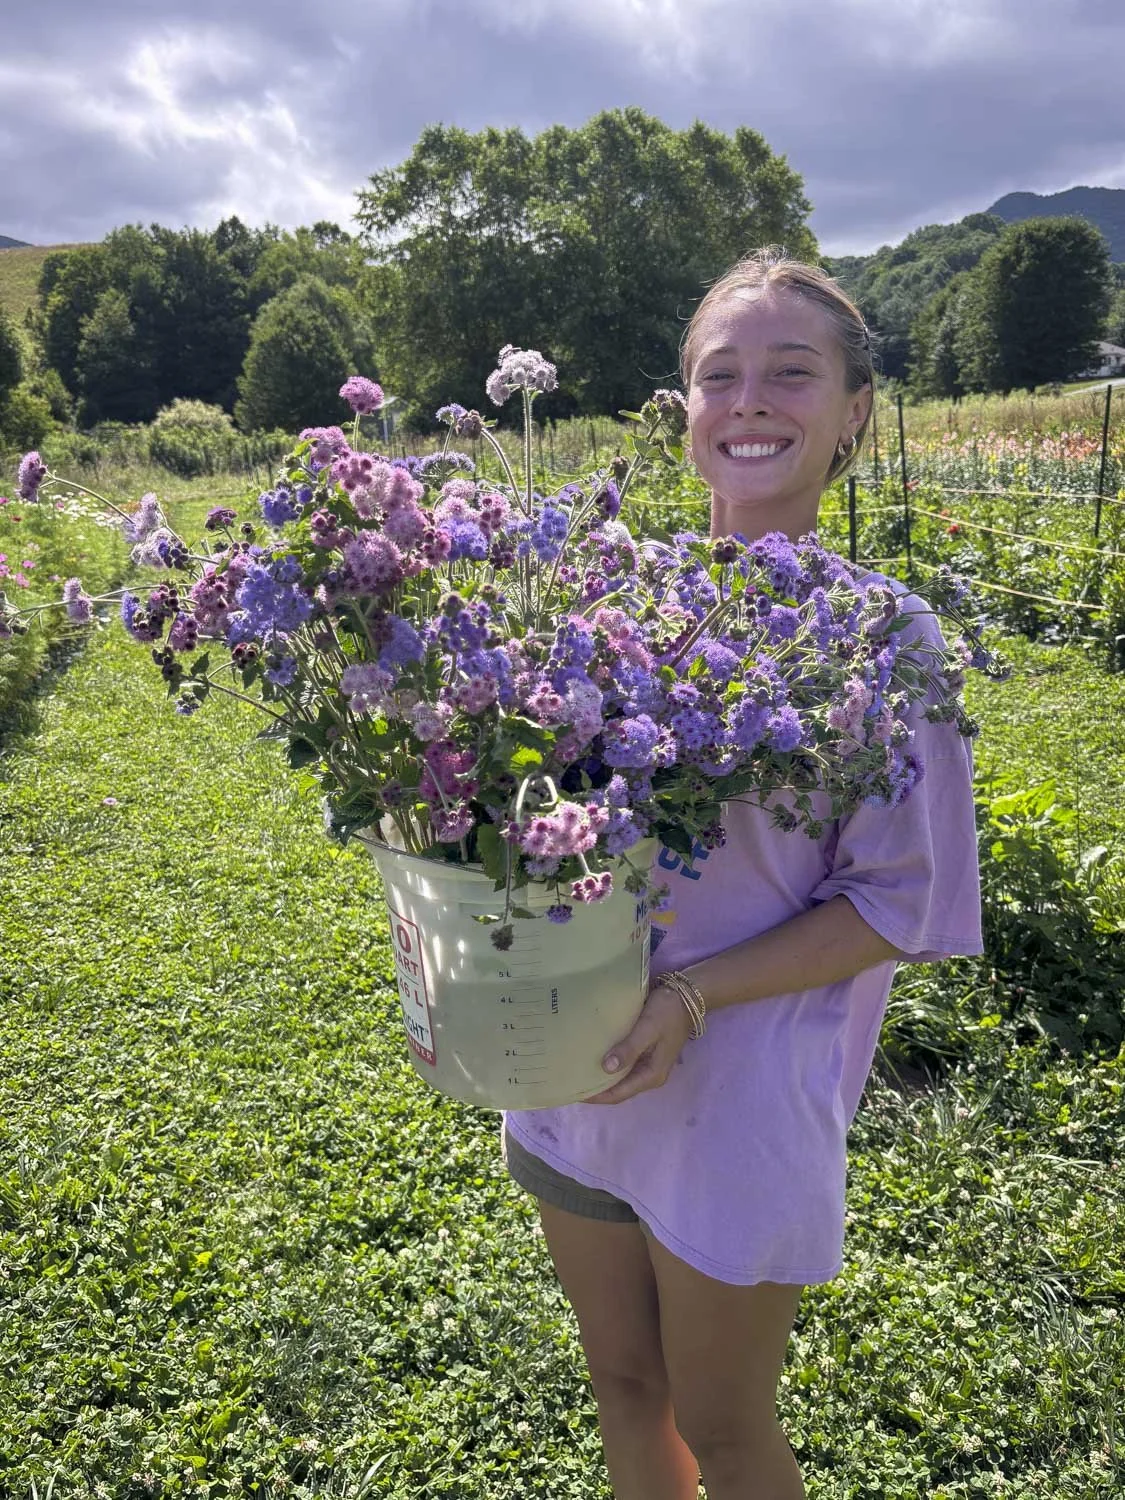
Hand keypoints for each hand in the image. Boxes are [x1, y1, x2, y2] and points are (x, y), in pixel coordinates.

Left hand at [583, 983, 693, 1105]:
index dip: (596, 1096)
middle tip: (570, 1081)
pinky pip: (624, 1065)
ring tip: (577, 1070)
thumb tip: (606, 1068)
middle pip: (619, 1089)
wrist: (688, 996)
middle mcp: (650, 1075)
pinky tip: (594, 1056)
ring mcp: (648, 1065)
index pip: (619, 1094)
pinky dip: (609, 1064)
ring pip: (620, 1078)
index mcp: (652, 1075)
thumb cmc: (667, 1012)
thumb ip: (629, 1049)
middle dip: (596, 1089)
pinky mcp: (646, 1053)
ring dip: (601, 1077)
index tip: (573, 1092)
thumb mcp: (647, 1029)